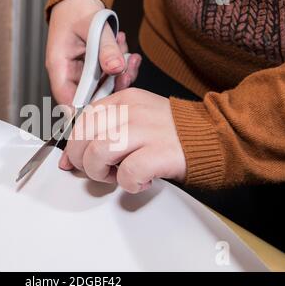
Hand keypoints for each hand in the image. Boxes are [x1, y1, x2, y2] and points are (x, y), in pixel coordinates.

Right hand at [46, 0, 141, 104]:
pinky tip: (122, 47)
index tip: (108, 106)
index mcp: (59, 67)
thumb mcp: (91, 24)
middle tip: (126, 69)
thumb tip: (116, 68)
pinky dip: (121, 64)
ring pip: (104, 88)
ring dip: (119, 73)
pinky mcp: (94, 70)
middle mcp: (69, 74)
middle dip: (113, 86)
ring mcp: (83, 73)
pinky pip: (110, 77)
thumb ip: (105, 47)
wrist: (78, 1)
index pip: (68, 100)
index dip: (87, 109)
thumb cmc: (75, 11)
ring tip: (123, 50)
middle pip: (90, 98)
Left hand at [59, 88, 186, 193]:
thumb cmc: (172, 131)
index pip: (82, 119)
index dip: (73, 145)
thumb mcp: (135, 118)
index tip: (73, 160)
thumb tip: (70, 157)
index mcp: (123, 100)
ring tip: (119, 176)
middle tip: (99, 170)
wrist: (213, 133)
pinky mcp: (160, 152)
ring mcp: (145, 130)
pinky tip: (140, 181)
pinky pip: (128, 173)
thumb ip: (104, 131)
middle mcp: (131, 112)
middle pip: (83, 137)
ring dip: (102, 173)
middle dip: (83, 161)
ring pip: (98, 153)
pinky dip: (129, 185)